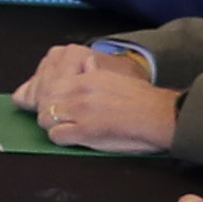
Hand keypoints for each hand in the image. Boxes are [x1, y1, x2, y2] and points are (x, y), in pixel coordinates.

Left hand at [24, 45, 180, 151]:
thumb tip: (85, 63)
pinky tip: (72, 139)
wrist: (159, 114)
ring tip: (66, 130)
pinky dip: (61, 138)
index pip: (51, 83)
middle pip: (44, 101)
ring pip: (45, 118)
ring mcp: (80, 110)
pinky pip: (55, 135)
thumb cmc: (142, 99)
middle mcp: (80, 90)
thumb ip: (95, 71)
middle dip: (47, 111)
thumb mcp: (116, 76)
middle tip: (59, 120)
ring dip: (52, 126)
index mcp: (86, 76)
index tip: (56, 105)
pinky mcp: (85, 129)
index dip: (51, 97)